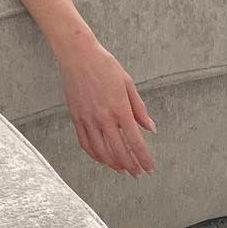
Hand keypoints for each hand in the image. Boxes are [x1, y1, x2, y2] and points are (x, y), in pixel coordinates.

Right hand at [57, 36, 155, 175]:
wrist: (78, 55)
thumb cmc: (105, 65)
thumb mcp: (128, 83)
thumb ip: (139, 108)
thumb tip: (150, 128)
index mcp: (119, 108)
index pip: (135, 141)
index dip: (143, 158)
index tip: (149, 168)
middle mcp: (103, 117)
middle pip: (119, 152)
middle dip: (131, 166)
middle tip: (138, 172)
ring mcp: (88, 119)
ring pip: (101, 152)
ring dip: (113, 164)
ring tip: (122, 169)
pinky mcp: (76, 118)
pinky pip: (85, 144)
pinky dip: (95, 156)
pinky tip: (103, 158)